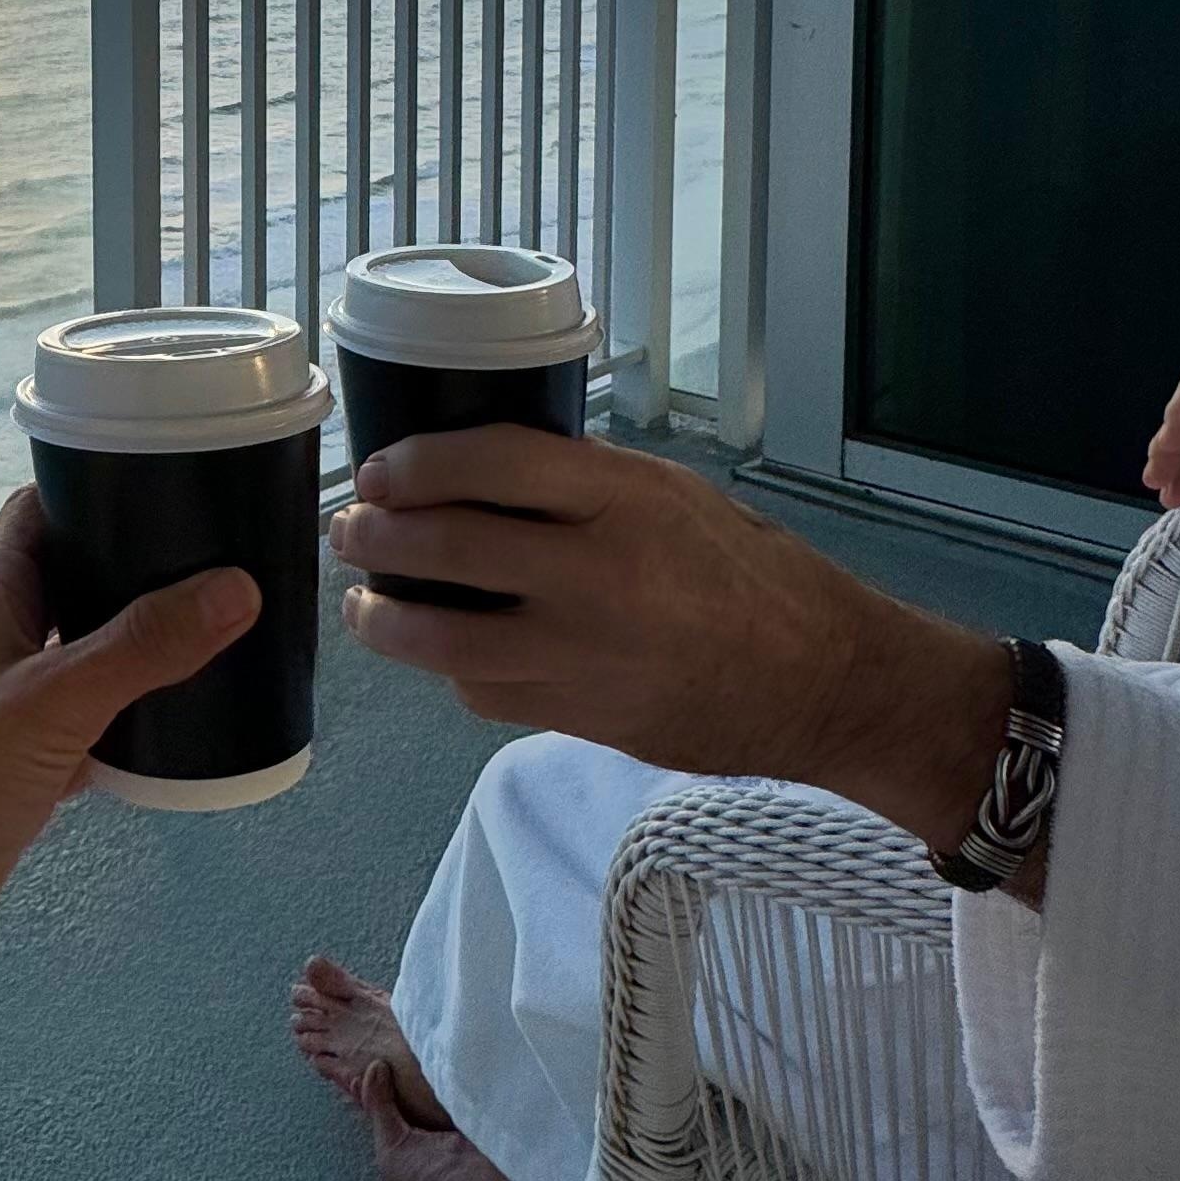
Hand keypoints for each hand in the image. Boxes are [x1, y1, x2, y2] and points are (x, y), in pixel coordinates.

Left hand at [0, 489, 256, 1000]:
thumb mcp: (52, 702)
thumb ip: (143, 647)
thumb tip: (240, 585)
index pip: (44, 508)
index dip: (104, 484)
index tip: (185, 480)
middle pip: (76, 581)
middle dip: (144, 571)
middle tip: (235, 564)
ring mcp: (5, 707)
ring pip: (85, 657)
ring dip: (143, 650)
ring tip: (232, 639)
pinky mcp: (19, 770)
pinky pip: (88, 727)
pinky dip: (133, 724)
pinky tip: (190, 733)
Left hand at [328, 426, 1011, 862]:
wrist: (827, 681)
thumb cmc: (755, 576)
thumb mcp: (676, 496)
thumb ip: (584, 486)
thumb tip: (481, 473)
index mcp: (626, 499)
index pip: (489, 462)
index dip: (416, 465)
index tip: (380, 472)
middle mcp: (600, 572)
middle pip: (449, 547)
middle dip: (378, 539)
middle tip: (352, 531)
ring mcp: (587, 654)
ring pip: (447, 640)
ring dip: (386, 621)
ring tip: (365, 606)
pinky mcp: (584, 717)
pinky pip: (487, 695)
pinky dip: (453, 675)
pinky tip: (444, 658)